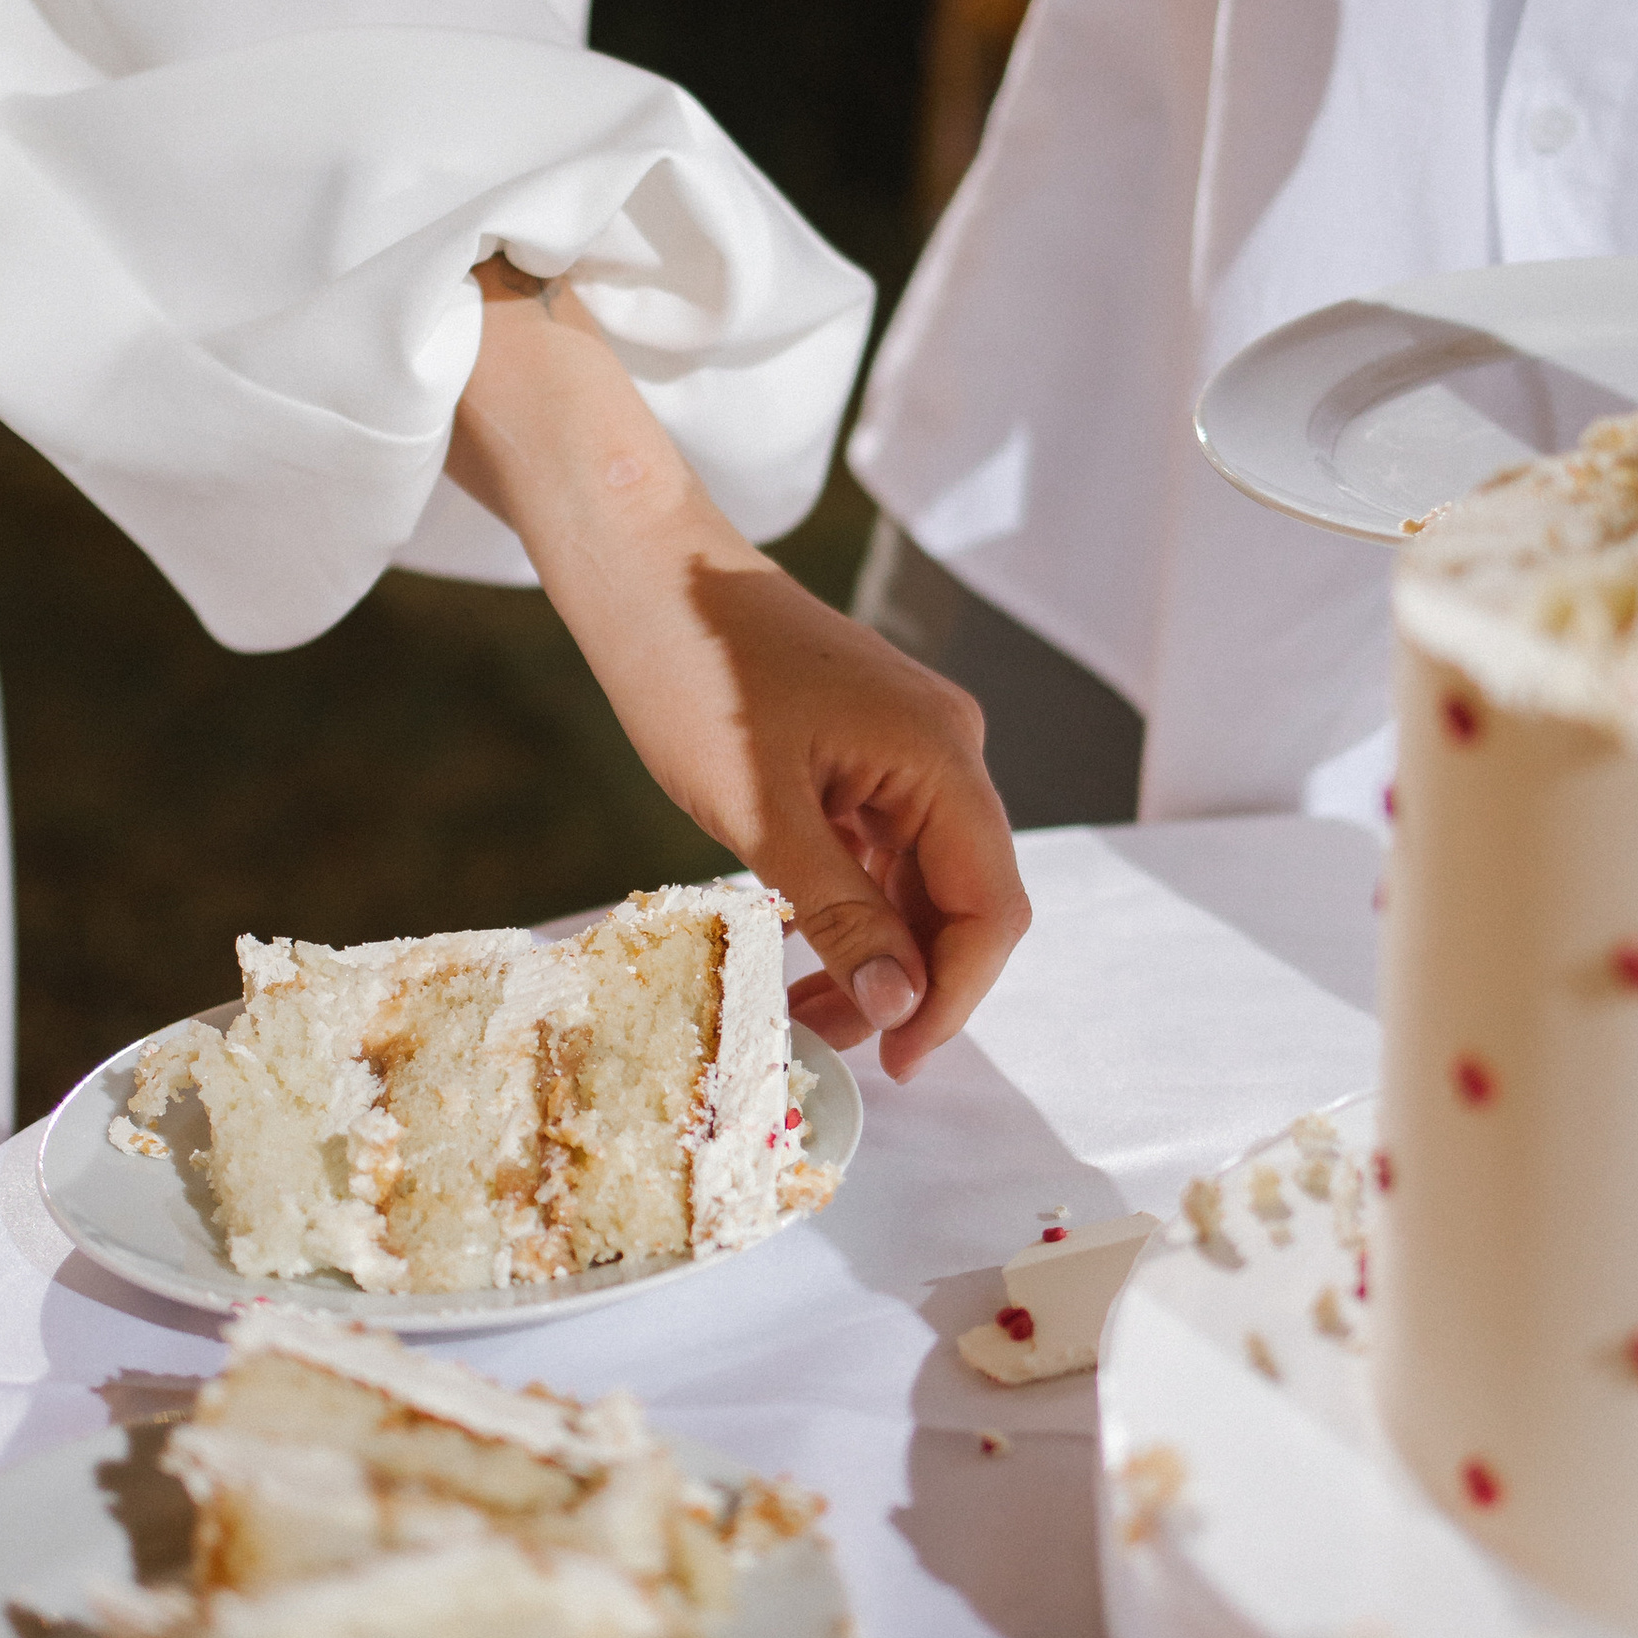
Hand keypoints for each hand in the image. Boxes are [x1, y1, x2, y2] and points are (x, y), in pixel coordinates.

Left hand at [448, 265, 1028, 1076]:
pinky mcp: (868, 749)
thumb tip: (905, 1006)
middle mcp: (946, 750)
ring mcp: (908, 748)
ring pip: (920, 880)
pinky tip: (802, 945)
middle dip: (911, 983)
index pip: (992, 905)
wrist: (644, 573)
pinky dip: (854, 905)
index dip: (955, 996)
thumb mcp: (761, 813)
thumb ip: (843, 913)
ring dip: (877, 952)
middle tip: (835, 1047)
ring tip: (806, 1010)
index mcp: (942, 756)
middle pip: (965, 898)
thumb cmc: (693, 673)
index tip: (898, 1064)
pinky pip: (884, 847)